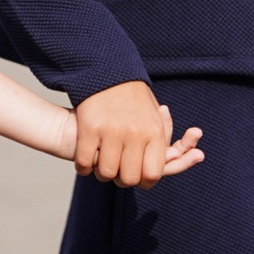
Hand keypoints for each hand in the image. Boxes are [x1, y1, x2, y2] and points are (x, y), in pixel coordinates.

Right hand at [56, 104, 202, 177]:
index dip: (144, 181)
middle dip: (123, 180)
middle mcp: (134, 133)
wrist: (107, 72)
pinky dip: (83, 167)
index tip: (138, 177)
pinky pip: (85, 162)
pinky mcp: (89, 128)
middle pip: (129, 177)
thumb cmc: (132, 98)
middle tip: (118, 173)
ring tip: (101, 167)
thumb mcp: (154, 114)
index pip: (153, 173)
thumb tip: (169, 159)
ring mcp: (111, 131)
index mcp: (153, 131)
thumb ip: (160, 140)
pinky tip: (85, 163)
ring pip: (106, 173)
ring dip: (102, 174)